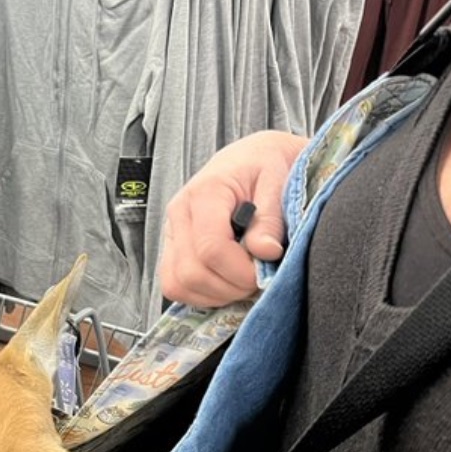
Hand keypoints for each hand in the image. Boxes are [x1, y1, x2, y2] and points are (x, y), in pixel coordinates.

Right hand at [156, 131, 307, 305]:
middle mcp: (180, 212)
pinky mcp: (173, 247)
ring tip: (243, 280)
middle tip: (258, 279)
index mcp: (206, 192)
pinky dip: (202, 294)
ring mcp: (173, 231)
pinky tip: (228, 281)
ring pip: (177, 284)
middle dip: (230, 287)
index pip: (211, 248)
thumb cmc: (267, 165)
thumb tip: (265, 252)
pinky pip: (175, 285)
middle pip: (191, 273)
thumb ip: (270, 218)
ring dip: (215, 294)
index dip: (240, 272)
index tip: (265, 273)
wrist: (256, 157)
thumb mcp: (278, 182)